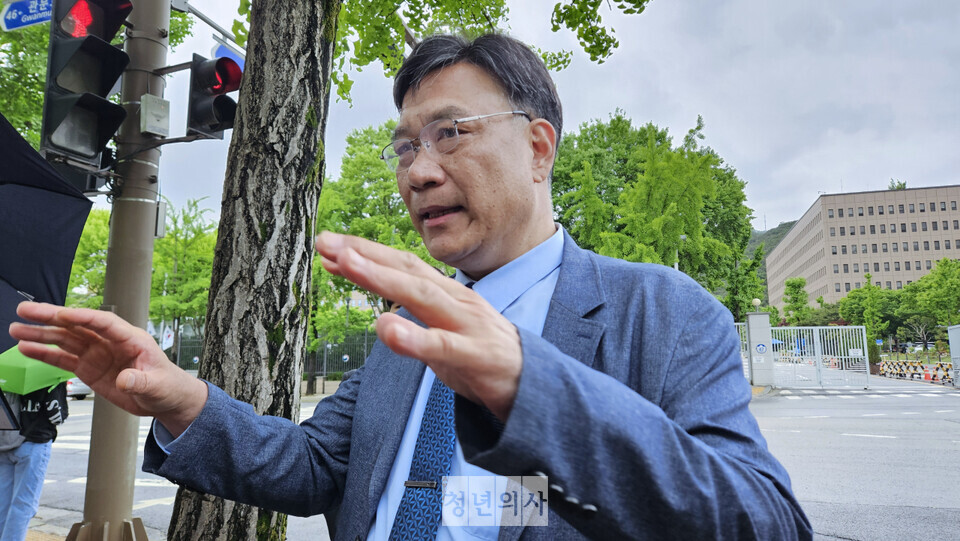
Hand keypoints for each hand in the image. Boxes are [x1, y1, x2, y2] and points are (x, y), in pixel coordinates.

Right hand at [8, 302, 206, 435]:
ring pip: (65, 340)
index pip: (103, 322)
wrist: (165, 399)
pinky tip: (27, 348)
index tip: (61, 315)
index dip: (82, 318)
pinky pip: (64, 358)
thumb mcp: (157, 385)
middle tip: (25, 309)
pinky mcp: (89, 368)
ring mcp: (97, 353)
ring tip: (16, 328)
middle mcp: (110, 342)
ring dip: (41, 334)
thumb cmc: (167, 386)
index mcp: (131, 338)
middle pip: (77, 325)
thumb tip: (125, 380)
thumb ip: (140, 382)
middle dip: (51, 317)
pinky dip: (45, 354)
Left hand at [315, 232, 521, 420]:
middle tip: (326, 242)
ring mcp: (466, 324)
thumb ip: (412, 322)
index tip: (328, 245)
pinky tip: (387, 328)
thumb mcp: (443, 333)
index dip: (365, 253)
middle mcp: (455, 299)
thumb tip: (378, 315)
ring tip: (349, 265)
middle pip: (406, 270)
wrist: (534, 383)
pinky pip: (441, 345)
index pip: (401, 265)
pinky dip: (413, 336)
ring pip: (421, 296)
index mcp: (446, 293)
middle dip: (364, 255)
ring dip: (382, 278)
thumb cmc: (481, 355)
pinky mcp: (475, 355)